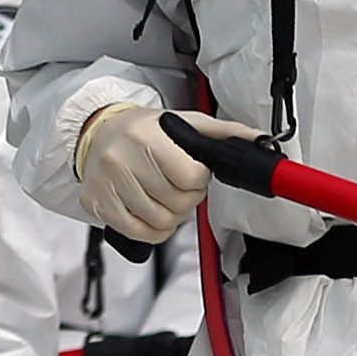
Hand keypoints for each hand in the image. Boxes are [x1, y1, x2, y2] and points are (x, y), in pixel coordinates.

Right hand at [77, 102, 231, 244]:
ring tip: (165, 197)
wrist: (97, 132)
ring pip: (161, 221)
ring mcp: (107, 184)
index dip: (199, 180)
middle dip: (187, 198)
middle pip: (178, 202)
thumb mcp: (184, 122)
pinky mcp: (97, 203)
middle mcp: (122, 160)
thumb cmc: (142, 130)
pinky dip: (154, 230)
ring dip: (172, 216)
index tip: (193, 173)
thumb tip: (259, 140)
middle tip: (179, 186)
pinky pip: (139, 233)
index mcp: (146, 137)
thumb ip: (223, 133)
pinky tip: (152, 212)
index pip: (191, 177)